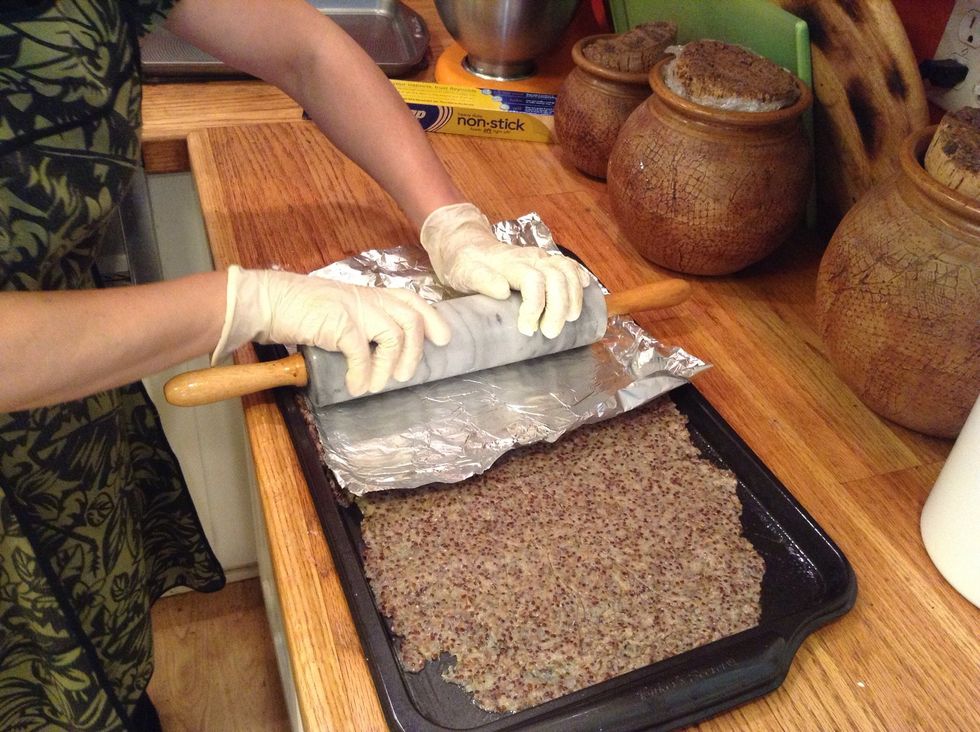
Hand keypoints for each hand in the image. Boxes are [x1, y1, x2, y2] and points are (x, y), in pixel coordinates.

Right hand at [213, 267, 451, 396]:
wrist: (268, 301)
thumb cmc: (300, 311)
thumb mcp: (338, 311)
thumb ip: (359, 324)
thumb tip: (376, 357)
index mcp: (369, 295)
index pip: (410, 299)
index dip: (432, 317)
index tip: (443, 338)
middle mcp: (367, 298)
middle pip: (411, 318)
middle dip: (416, 350)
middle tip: (407, 375)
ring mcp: (354, 308)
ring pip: (394, 334)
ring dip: (390, 366)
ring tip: (380, 384)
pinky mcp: (338, 321)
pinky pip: (361, 352)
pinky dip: (362, 373)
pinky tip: (356, 386)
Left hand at [420, 203, 590, 338]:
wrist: (465, 245)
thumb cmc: (463, 263)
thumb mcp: (464, 273)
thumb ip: (481, 280)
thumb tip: (502, 290)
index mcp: (511, 263)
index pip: (534, 280)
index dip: (536, 306)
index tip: (527, 329)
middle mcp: (530, 258)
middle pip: (557, 277)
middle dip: (559, 307)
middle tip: (551, 333)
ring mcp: (539, 258)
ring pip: (567, 270)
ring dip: (574, 296)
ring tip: (571, 319)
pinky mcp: (544, 262)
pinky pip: (568, 265)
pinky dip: (580, 276)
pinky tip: (586, 288)